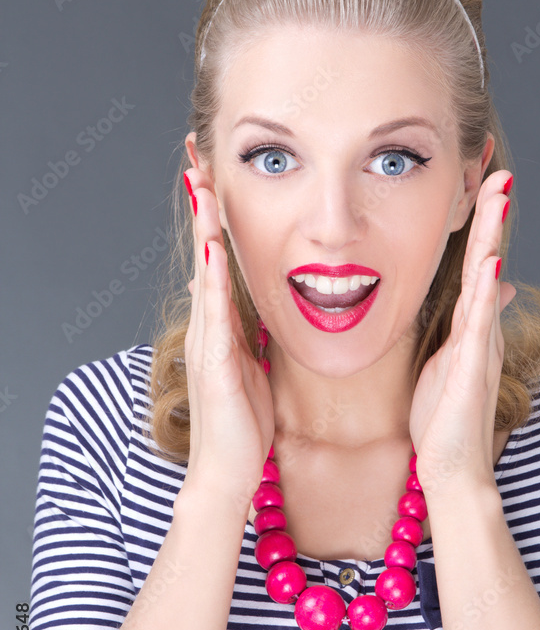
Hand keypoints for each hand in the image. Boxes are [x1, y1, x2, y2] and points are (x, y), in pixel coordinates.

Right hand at [180, 167, 274, 512]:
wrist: (227, 474)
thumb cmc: (243, 424)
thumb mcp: (250, 366)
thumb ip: (249, 334)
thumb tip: (253, 307)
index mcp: (221, 324)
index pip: (216, 257)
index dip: (214, 215)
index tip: (215, 174)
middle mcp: (209, 325)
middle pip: (202, 252)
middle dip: (200, 204)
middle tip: (196, 155)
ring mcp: (207, 343)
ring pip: (203, 273)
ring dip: (202, 228)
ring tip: (201, 183)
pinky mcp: (214, 366)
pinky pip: (215, 317)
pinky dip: (213, 282)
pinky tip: (214, 251)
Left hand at [408, 170, 516, 496]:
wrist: (451, 467)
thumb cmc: (442, 418)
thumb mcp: (449, 361)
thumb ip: (463, 327)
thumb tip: (489, 293)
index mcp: (468, 326)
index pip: (474, 263)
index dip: (478, 225)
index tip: (478, 185)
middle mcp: (480, 330)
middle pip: (487, 260)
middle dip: (492, 217)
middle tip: (499, 172)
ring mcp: (479, 347)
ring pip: (487, 282)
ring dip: (493, 238)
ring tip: (499, 197)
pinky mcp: (472, 369)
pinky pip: (479, 325)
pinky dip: (485, 293)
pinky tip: (489, 265)